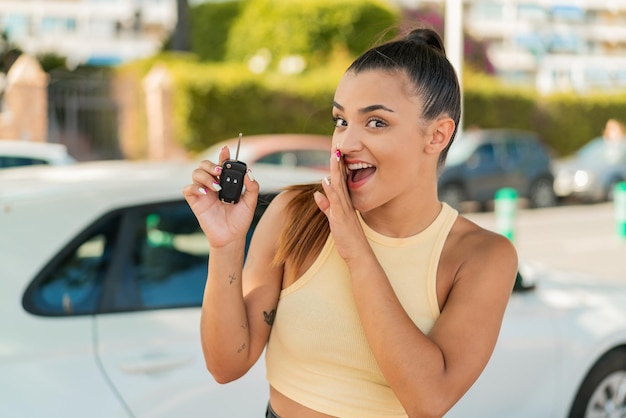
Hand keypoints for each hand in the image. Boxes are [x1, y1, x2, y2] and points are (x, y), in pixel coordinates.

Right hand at [183, 146, 258, 247]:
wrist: (232, 237)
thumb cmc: (240, 220)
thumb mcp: (250, 202)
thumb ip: (252, 187)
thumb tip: (249, 173)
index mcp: (225, 181)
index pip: (222, 164)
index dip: (223, 155)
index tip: (226, 150)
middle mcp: (213, 184)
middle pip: (204, 164)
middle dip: (211, 164)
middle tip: (220, 171)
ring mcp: (203, 192)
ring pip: (196, 173)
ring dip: (206, 176)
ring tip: (216, 187)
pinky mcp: (195, 201)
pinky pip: (188, 189)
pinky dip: (195, 187)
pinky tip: (206, 192)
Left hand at [314, 147, 367, 262]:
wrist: (358, 253)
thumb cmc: (348, 239)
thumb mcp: (335, 220)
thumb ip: (325, 207)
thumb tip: (317, 194)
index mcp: (345, 204)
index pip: (340, 182)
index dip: (337, 168)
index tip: (335, 154)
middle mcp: (346, 204)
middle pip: (341, 180)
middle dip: (338, 164)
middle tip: (336, 148)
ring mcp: (345, 210)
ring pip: (339, 187)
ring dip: (336, 172)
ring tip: (334, 157)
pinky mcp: (341, 218)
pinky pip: (336, 202)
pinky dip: (331, 191)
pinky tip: (327, 181)